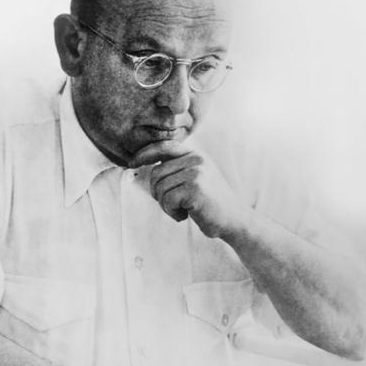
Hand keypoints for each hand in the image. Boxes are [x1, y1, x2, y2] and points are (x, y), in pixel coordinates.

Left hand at [129, 140, 249, 238]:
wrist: (234, 220)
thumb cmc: (211, 203)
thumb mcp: (196, 178)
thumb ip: (178, 168)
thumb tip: (146, 164)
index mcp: (195, 154)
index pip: (164, 146)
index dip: (144, 154)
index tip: (131, 163)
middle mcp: (196, 160)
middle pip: (156, 173)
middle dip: (158, 194)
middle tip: (173, 205)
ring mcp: (196, 173)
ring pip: (159, 188)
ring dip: (165, 205)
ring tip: (182, 210)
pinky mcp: (195, 188)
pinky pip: (167, 200)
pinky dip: (171, 212)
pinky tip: (185, 215)